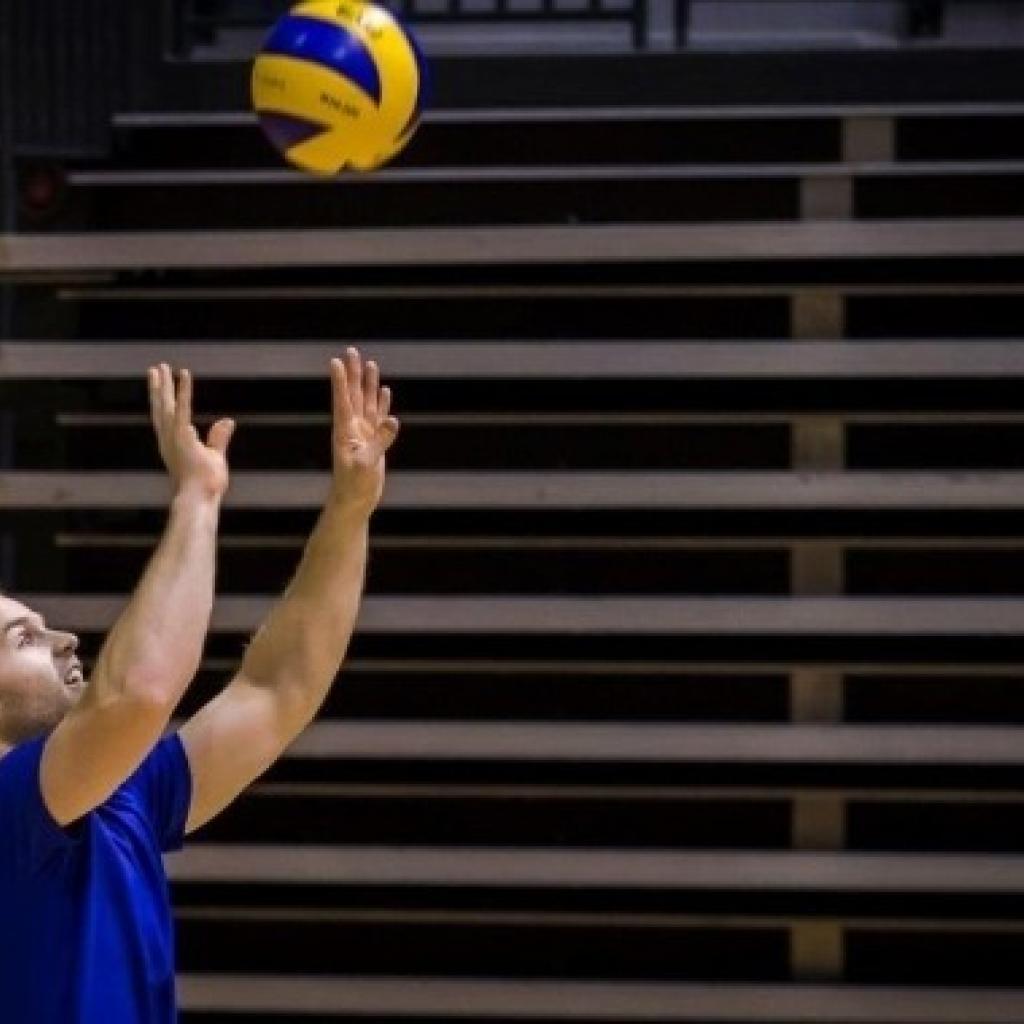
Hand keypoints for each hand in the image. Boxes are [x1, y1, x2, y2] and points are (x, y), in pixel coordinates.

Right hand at [148, 363, 235, 500]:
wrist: (199, 498)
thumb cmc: (205, 484)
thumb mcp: (214, 456)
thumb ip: (219, 437)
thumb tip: (228, 421)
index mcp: (172, 445)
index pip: (166, 418)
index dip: (163, 402)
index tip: (163, 386)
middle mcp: (167, 439)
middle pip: (160, 408)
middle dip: (158, 388)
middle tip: (155, 369)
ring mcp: (172, 436)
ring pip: (166, 404)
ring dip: (165, 384)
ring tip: (161, 367)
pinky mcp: (182, 434)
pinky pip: (183, 407)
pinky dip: (184, 390)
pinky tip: (184, 374)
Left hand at [330, 347, 400, 511]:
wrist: (355, 501)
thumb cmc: (354, 485)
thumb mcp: (366, 464)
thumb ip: (379, 441)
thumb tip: (393, 420)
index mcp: (345, 431)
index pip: (342, 400)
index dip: (340, 381)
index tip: (336, 361)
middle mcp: (352, 428)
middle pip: (354, 394)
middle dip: (354, 373)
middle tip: (351, 351)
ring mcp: (363, 433)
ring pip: (367, 402)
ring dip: (369, 384)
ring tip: (370, 364)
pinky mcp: (374, 441)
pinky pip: (379, 417)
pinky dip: (382, 403)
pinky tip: (384, 391)